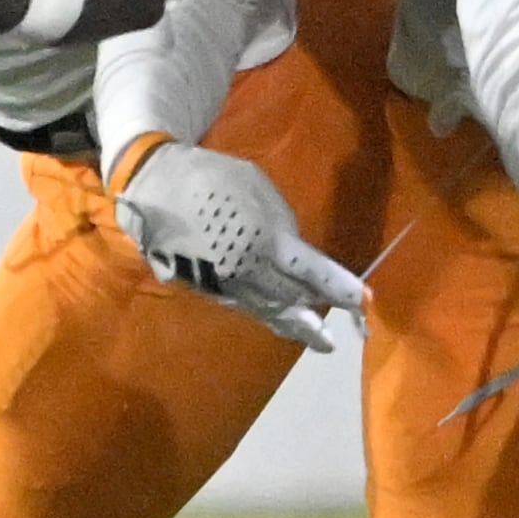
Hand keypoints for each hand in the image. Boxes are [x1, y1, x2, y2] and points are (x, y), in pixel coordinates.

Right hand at [111, 138, 369, 350]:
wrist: (155, 187)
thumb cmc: (211, 177)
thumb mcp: (258, 186)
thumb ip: (281, 223)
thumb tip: (294, 252)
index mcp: (263, 240)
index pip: (312, 273)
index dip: (340, 289)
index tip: (363, 301)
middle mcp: (246, 271)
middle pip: (293, 297)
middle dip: (321, 307)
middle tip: (350, 319)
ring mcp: (225, 285)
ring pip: (270, 310)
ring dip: (297, 324)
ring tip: (320, 340)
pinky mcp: (208, 290)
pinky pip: (246, 307)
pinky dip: (269, 316)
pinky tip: (281, 322)